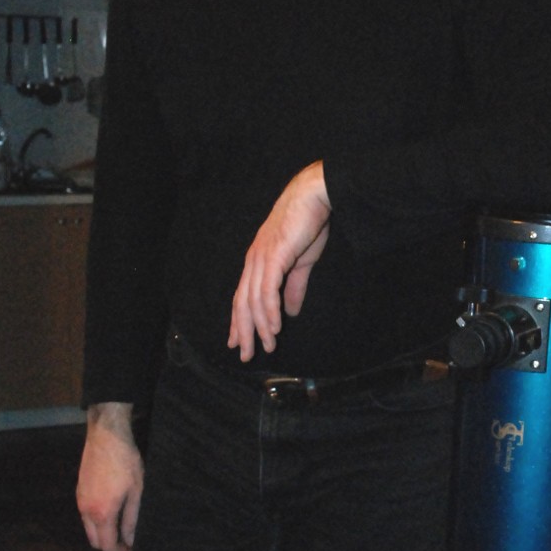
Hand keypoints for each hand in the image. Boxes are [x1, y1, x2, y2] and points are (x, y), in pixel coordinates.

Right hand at [77, 402, 143, 550]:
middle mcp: (85, 510)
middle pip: (94, 540)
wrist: (107, 436)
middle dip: (109, 546)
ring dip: (102, 533)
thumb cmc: (125, 462)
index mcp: (101, 513)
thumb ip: (131, 520)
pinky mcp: (79, 490)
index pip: (106, 544)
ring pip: (88, 528)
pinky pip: (85, 515)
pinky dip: (96, 521)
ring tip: (121, 529)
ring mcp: (80, 499)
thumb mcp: (136, 492)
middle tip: (127, 544)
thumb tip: (130, 541)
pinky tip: (111, 513)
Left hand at [228, 162, 331, 361]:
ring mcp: (262, 258)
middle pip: (243, 303)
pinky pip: (268, 290)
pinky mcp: (274, 255)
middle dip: (244, 331)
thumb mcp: (301, 262)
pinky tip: (274, 327)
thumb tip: (291, 311)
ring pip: (253, 301)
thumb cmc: (307, 224)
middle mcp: (254, 261)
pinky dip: (269, 311)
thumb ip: (294, 287)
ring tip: (266, 347)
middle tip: (246, 355)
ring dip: (260, 327)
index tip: (236, 342)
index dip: (239, 321)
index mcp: (257, 262)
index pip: (243, 297)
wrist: (314, 196)